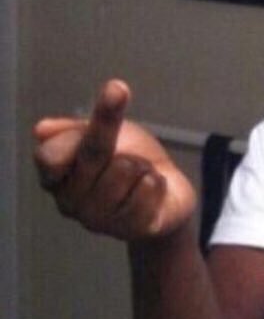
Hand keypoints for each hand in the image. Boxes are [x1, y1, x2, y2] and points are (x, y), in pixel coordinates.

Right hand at [34, 80, 196, 241]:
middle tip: (129, 139)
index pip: (52, 152)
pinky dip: (157, 182)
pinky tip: (154, 189)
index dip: (83, 125)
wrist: (166, 193)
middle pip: (95, 153)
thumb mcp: (105, 135)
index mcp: (55, 177)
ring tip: (140, 174)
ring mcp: (99, 220)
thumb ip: (73, 131)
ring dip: (141, 165)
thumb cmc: (128, 159)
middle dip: (119, 137)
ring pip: (125, 169)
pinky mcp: (131, 229)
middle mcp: (69, 203)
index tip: (117, 89)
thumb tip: (42, 130)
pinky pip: (148, 189)